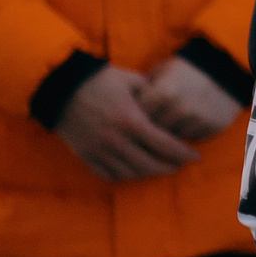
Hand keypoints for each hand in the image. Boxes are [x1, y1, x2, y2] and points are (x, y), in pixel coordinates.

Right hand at [55, 66, 202, 183]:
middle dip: (170, 167)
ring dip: (148, 173)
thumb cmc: (99, 80)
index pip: (165, 145)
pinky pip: (109, 175)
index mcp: (131, 121)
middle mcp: (116, 140)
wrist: (60, 88)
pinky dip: (124, 176)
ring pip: (131, 173)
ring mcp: (100, 150)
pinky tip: (133, 170)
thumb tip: (170, 100)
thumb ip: (153, 92)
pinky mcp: (86, 156)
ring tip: (158, 168)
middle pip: (150, 165)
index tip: (195, 156)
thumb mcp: (131, 80)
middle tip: (179, 165)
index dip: (183, 153)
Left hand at [139, 55, 242, 141]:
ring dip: (168, 135)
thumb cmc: (188, 68)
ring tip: (165, 127)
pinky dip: (186, 134)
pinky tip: (185, 125)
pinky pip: (192, 138)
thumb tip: (127, 106)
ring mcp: (197, 119)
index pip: (137, 115)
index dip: (132, 116)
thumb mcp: (163, 70)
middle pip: (153, 130)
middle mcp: (179, 108)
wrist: (228, 68)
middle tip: (145, 127)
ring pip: (172, 138)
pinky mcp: (212, 126)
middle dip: (148, 129)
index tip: (130, 117)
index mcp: (163, 92)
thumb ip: (144, 88)